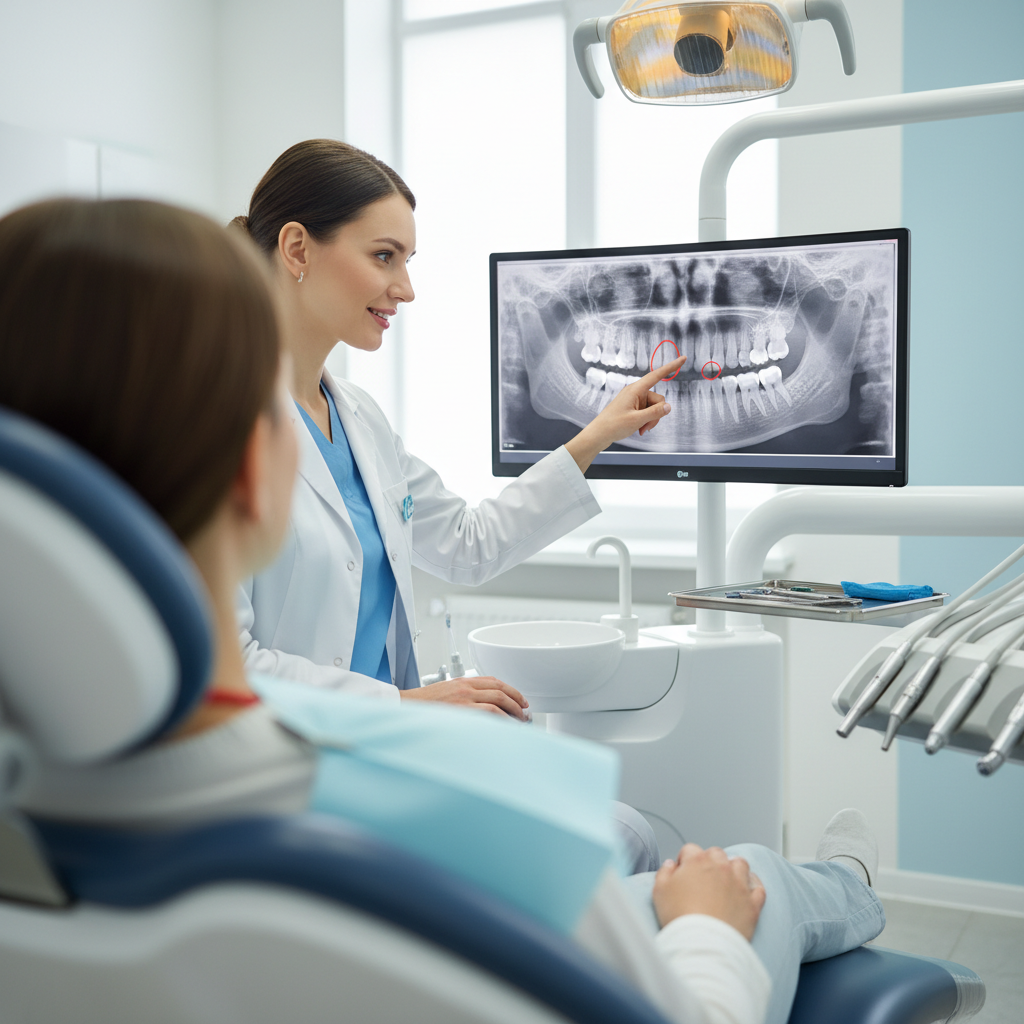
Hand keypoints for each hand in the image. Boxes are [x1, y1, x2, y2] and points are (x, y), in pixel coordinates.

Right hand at [400, 675, 528, 718]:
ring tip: (519, 723)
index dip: (511, 690)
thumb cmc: (422, 706)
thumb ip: (463, 697)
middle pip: (501, 691)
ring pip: (499, 702)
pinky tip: (506, 727)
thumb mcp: (445, 693)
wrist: (403, 708)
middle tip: (524, 713)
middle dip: (517, 702)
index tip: (519, 699)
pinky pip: (490, 714)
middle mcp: (466, 688)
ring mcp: (464, 699)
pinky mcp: (462, 712)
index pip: (494, 681)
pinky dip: (502, 720)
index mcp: (462, 681)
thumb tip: (482, 708)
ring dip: (513, 712)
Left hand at [565, 355, 684, 472]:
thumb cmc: (613, 425)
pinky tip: (639, 429)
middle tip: (646, 427)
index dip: (671, 367)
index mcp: (635, 390)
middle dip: (656, 414)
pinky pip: (648, 412)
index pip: (657, 375)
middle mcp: (636, 392)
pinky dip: (646, 421)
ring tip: (640, 429)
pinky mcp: (634, 407)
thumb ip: (655, 413)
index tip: (683, 358)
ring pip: (654, 408)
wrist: (599, 435)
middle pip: (658, 399)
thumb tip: (669, 406)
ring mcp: (635, 400)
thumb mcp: (637, 420)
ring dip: (651, 420)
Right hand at [651, 843, 765, 940]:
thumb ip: (664, 873)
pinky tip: (747, 890)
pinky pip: (758, 887)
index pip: (690, 850)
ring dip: (733, 868)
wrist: (703, 944)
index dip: (684, 860)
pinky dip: (753, 886)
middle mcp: (721, 868)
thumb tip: (671, 865)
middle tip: (703, 877)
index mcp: (697, 862)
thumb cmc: (680, 917)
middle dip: (709, 861)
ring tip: (726, 880)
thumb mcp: (659, 892)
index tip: (682, 873)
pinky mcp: (752, 903)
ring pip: (740, 864)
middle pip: (716, 853)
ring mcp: (739, 884)